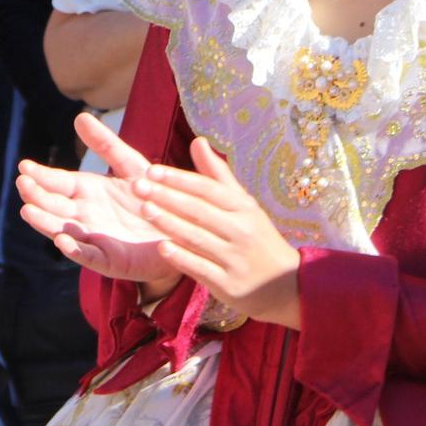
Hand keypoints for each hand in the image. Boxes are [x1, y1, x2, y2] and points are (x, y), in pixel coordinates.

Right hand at [15, 112, 178, 291]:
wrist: (182, 231)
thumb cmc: (153, 197)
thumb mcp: (131, 165)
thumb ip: (106, 144)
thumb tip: (79, 116)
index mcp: (88, 191)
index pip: (57, 182)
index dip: (41, 175)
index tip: (24, 166)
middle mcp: (85, 215)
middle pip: (54, 206)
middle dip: (37, 196)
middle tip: (22, 184)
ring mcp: (95, 239)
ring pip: (64, 231)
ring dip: (45, 222)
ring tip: (28, 211)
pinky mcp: (111, 260)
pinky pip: (90, 256)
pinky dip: (75, 250)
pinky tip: (62, 241)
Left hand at [132, 137, 300, 327]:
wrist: (288, 285)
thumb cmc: (257, 236)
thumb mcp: (243, 204)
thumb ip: (217, 174)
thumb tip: (198, 141)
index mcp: (243, 207)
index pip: (207, 189)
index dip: (179, 178)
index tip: (151, 170)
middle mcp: (241, 230)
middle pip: (199, 210)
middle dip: (166, 197)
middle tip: (137, 186)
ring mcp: (235, 258)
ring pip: (197, 238)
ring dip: (169, 223)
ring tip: (144, 210)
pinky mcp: (229, 285)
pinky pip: (202, 268)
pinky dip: (182, 258)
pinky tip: (162, 247)